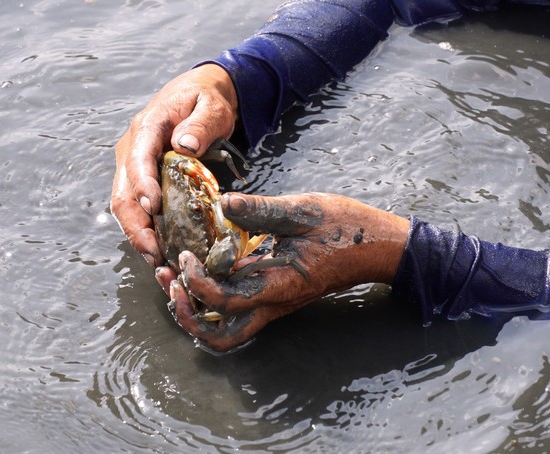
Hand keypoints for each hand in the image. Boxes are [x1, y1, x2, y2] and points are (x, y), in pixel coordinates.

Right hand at [111, 64, 237, 291]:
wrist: (200, 95)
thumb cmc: (207, 100)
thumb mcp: (212, 106)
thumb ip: (201, 124)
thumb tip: (185, 145)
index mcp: (147, 128)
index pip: (137, 159)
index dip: (142, 183)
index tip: (153, 206)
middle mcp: (132, 150)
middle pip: (122, 192)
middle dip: (135, 225)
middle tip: (154, 252)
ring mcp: (133, 168)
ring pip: (125, 207)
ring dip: (138, 236)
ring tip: (157, 261)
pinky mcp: (141, 181)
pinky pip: (137, 211)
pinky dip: (146, 233)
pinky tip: (161, 253)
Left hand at [171, 192, 410, 351]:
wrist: (378, 247)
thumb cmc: (348, 230)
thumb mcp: (304, 211)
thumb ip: (261, 210)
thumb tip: (222, 203)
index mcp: (278, 287)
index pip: (225, 301)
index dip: (197, 282)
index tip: (185, 254)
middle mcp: (273, 303)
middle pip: (220, 336)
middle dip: (188, 316)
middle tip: (171, 284)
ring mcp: (274, 303)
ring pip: (227, 329)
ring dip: (197, 312)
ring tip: (178, 281)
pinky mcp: (275, 294)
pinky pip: (237, 309)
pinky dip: (213, 297)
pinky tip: (205, 267)